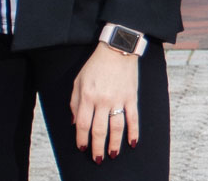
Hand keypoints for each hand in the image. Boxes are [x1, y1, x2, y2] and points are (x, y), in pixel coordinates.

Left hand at [70, 42, 141, 161]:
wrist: (117, 48)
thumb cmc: (95, 65)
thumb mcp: (78, 80)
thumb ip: (74, 102)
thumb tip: (74, 122)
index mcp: (87, 96)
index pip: (83, 124)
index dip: (81, 139)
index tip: (82, 148)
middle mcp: (102, 100)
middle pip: (99, 130)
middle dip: (97, 147)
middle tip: (97, 159)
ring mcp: (118, 99)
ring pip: (116, 127)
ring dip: (115, 144)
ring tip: (113, 154)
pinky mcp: (131, 97)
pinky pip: (133, 118)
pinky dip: (133, 132)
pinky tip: (132, 143)